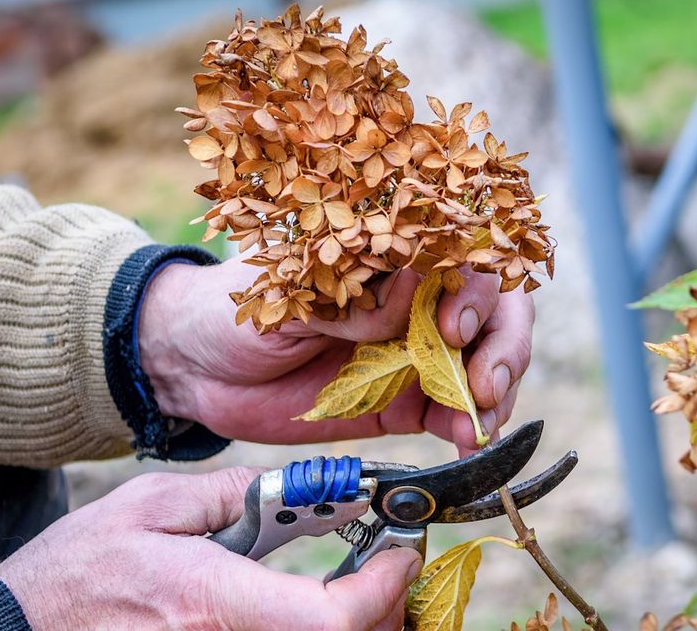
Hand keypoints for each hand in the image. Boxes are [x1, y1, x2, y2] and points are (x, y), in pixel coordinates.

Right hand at [0, 467, 421, 630]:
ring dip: (355, 626)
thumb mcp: (153, 504)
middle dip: (384, 611)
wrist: (18, 629)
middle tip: (392, 570)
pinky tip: (316, 611)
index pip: (333, 617)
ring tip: (362, 590)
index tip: (400, 552)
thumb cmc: (78, 569)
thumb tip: (305, 490)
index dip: (383, 588)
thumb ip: (234, 495)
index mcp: (214, 601)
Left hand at [138, 256, 532, 454]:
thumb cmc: (237, 306)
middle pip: (493, 309)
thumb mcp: (288, 291)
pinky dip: (470, 427)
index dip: (476, 290)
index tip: (453, 326)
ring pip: (483, 361)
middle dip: (502, 345)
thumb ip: (349, 298)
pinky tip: (468, 443)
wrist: (194, 368)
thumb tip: (411, 291)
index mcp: (391, 254)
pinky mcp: (403, 402)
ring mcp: (413, 350)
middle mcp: (414, 297)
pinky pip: (453, 412)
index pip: (463, 255)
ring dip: (495, 390)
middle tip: (484, 384)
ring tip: (479, 422)